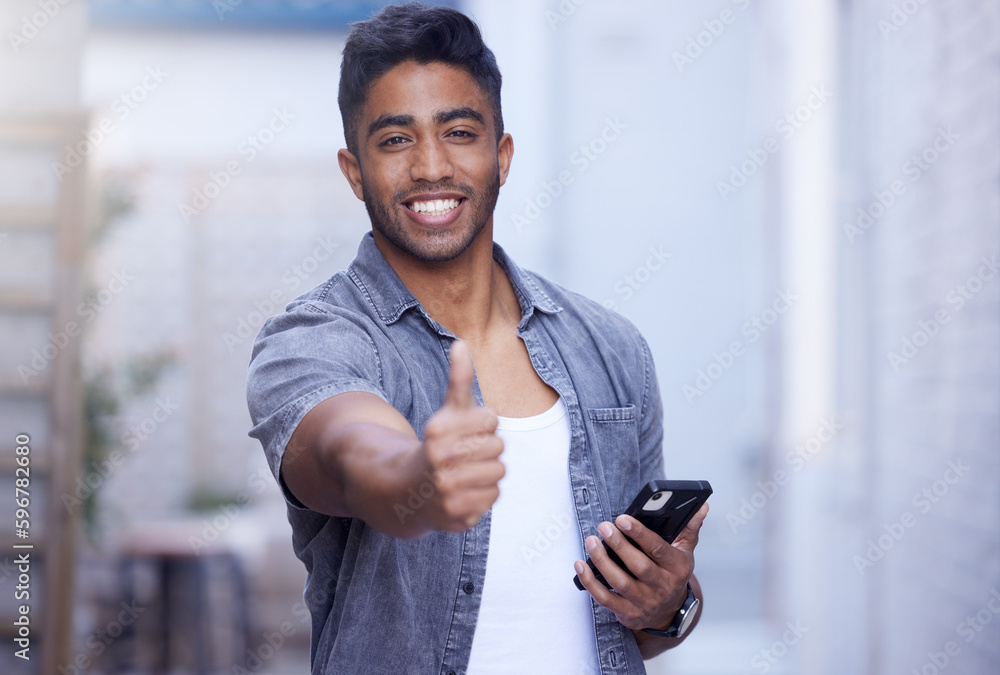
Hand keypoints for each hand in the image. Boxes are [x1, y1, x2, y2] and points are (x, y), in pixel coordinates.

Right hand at [417, 340, 504, 531]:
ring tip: (466, 474)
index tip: (466, 431)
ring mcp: (446, 490)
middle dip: (487, 450)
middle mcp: (438, 461)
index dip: (484, 424)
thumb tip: (461, 343)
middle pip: (498, 448)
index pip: (492, 420)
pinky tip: (465, 492)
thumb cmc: (438, 445)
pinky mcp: (455, 515)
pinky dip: (484, 495)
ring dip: (487, 473)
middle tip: (465, 456)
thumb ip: (459, 379)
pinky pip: (493, 497)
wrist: (407, 492)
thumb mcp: (448, 411)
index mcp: (437, 430)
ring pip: (498, 473)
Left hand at [574, 503, 707, 631]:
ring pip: (620, 582)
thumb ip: (689, 528)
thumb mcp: (685, 551)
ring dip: (602, 561)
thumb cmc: (672, 573)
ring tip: (591, 542)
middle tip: (603, 527)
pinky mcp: (628, 614)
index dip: (639, 533)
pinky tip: (580, 565)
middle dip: (618, 545)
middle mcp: (662, 587)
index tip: (622, 518)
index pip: (658, 549)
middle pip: (639, 566)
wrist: (669, 612)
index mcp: (677, 568)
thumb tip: (701, 506)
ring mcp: (644, 602)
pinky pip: (605, 599)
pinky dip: (590, 582)